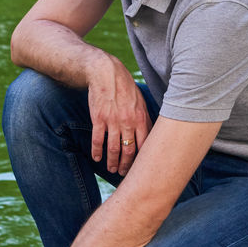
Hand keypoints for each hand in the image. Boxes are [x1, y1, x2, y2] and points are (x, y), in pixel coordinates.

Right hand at [87, 57, 150, 175]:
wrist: (106, 73)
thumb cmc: (125, 86)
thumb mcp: (140, 101)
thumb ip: (145, 118)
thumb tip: (151, 134)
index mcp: (140, 118)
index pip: (144, 144)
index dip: (142, 159)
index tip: (140, 168)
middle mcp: (127, 121)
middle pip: (128, 150)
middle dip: (126, 165)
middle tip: (123, 173)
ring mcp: (112, 121)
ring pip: (113, 148)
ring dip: (112, 161)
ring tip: (111, 169)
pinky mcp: (98, 118)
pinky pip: (97, 139)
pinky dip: (97, 151)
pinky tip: (96, 158)